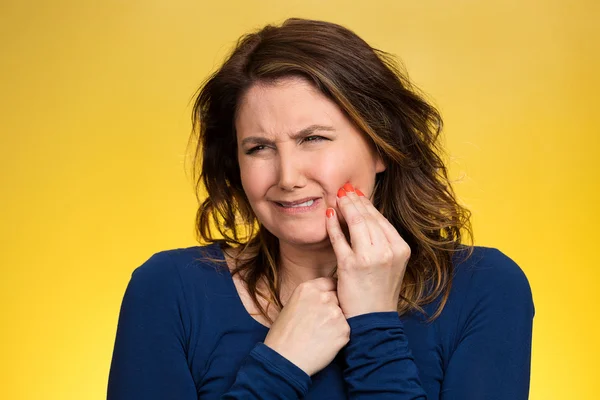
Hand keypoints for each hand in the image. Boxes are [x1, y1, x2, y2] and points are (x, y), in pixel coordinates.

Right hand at [263, 277, 349, 375]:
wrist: (284, 359)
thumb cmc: (283, 335)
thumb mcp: (292, 305)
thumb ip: (310, 297)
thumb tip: (324, 296)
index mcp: (308, 288)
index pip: (330, 283)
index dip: (330, 293)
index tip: (327, 302)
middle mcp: (323, 297)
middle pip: (338, 298)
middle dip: (334, 308)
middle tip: (322, 323)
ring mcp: (335, 313)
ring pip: (343, 314)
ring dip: (336, 323)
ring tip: (320, 335)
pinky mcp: (343, 330)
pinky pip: (346, 330)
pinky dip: (338, 337)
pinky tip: (324, 343)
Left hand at [325, 183, 410, 318]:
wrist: (373, 319)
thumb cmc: (379, 290)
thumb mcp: (390, 263)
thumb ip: (382, 240)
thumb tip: (365, 213)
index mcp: (401, 248)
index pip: (380, 219)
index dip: (366, 203)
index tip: (356, 193)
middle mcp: (388, 251)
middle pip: (368, 218)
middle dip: (354, 201)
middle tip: (343, 189)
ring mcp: (369, 258)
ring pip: (355, 224)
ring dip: (344, 207)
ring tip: (336, 197)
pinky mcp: (350, 266)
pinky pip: (339, 239)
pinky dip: (333, 225)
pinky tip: (329, 216)